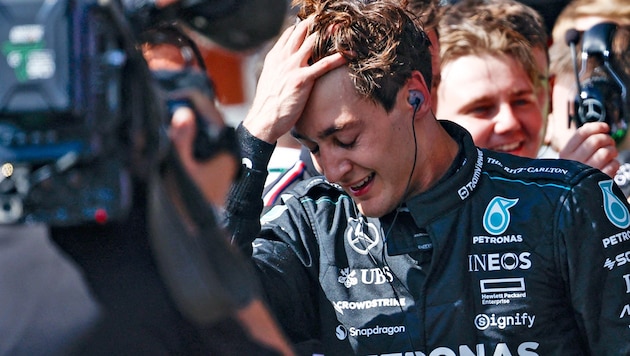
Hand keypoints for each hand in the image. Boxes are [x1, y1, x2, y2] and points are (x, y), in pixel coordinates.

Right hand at [169, 91, 238, 206]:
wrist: (197, 231)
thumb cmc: (190, 204)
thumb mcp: (181, 169)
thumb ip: (181, 140)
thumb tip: (183, 113)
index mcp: (224, 149)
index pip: (210, 111)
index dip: (191, 99)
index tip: (172, 97)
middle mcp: (226, 151)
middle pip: (207, 118)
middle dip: (187, 108)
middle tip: (165, 104)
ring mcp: (220, 158)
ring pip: (205, 129)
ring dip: (187, 122)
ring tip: (167, 116)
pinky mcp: (212, 165)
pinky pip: (202, 142)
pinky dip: (189, 135)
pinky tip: (174, 136)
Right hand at [243, 16, 345, 142]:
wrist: (264, 120)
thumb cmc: (268, 104)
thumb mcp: (270, 80)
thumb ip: (279, 68)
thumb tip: (287, 65)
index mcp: (275, 56)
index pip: (291, 33)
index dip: (304, 26)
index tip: (317, 22)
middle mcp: (284, 58)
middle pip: (302, 31)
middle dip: (317, 22)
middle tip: (331, 18)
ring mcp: (293, 67)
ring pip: (313, 42)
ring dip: (328, 33)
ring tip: (341, 28)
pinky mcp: (302, 80)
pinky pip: (324, 64)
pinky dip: (338, 57)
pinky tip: (349, 54)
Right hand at [559, 122, 619, 176]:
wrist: (570, 198)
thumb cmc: (572, 174)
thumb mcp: (569, 158)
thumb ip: (579, 144)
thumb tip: (597, 129)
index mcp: (566, 153)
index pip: (582, 133)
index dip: (596, 127)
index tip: (604, 127)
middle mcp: (574, 161)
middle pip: (595, 141)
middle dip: (607, 139)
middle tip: (609, 143)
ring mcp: (585, 171)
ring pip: (605, 152)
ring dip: (612, 152)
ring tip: (610, 155)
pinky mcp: (597, 180)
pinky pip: (613, 166)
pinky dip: (615, 165)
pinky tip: (609, 167)